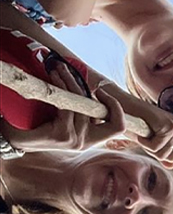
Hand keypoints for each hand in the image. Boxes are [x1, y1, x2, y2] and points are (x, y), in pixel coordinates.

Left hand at [0, 63, 125, 152]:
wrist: (13, 136)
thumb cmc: (38, 124)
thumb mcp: (66, 117)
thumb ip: (82, 110)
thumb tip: (92, 88)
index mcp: (91, 140)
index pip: (118, 127)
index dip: (116, 108)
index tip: (100, 93)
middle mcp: (86, 143)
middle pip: (114, 123)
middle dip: (111, 102)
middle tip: (97, 89)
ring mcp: (76, 141)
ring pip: (85, 107)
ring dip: (72, 82)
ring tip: (59, 70)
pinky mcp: (63, 136)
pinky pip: (69, 106)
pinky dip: (62, 87)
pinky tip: (53, 77)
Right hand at [122, 99, 172, 167]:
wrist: (122, 105)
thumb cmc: (134, 122)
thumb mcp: (151, 141)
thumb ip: (162, 153)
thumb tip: (171, 166)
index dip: (161, 155)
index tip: (150, 143)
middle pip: (172, 158)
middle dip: (155, 152)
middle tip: (145, 139)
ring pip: (164, 154)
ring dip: (148, 148)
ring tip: (142, 135)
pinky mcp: (169, 125)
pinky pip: (156, 147)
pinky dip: (144, 143)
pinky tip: (139, 132)